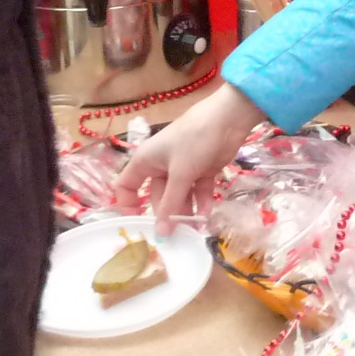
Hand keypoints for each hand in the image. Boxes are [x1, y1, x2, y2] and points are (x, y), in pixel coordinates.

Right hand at [116, 82, 267, 231]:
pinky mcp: (202, 170)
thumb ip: (171, 204)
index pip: (126, 186)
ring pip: (179, 196)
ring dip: (186, 212)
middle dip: (166, 214)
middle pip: (158, 197)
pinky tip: (207, 215)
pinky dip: (201, 202)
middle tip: (175, 236)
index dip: (128, 205)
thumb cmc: (194, 141)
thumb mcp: (180, 173)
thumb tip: (161, 233)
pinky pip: (197, 191)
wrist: (228, 119)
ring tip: (193, 231)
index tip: (140, 225)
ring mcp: (182, 168)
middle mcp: (161, 166)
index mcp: (145, 161)